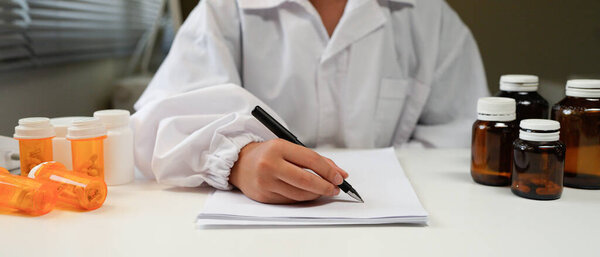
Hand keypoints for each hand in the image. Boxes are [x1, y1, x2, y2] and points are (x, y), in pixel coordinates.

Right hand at [229, 139, 348, 203]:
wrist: (239, 164)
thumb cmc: (267, 154)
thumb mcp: (288, 148)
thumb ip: (313, 159)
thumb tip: (339, 173)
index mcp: (278, 148)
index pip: (311, 160)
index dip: (329, 171)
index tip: (339, 177)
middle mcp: (270, 165)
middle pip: (306, 180)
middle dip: (325, 186)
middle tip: (335, 189)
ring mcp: (265, 182)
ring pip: (299, 194)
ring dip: (316, 194)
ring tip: (324, 191)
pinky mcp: (264, 196)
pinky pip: (290, 200)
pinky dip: (303, 199)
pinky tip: (309, 195)